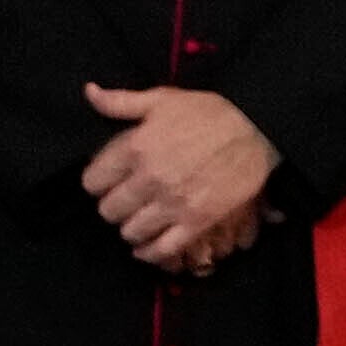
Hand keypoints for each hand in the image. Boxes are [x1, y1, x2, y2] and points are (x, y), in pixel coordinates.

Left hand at [81, 84, 277, 273]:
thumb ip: (121, 101)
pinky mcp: (196, 222)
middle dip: (112, 206)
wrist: (255, 129)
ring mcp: (173, 203)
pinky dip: (149, 252)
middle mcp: (149, 179)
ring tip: (138, 219)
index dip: (96, 182)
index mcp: (136, 147)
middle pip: (108, 211)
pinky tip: (147, 246)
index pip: (92, 181)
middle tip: (124, 201)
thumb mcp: (162, 99)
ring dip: (130, 228)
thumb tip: (89, 93)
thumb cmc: (208, 112)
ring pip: (130, 232)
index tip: (105, 181)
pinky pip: (162, 249)